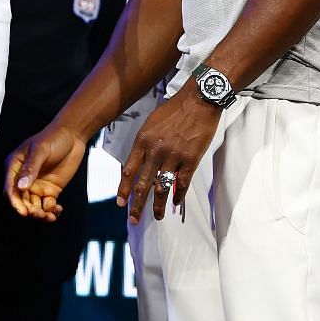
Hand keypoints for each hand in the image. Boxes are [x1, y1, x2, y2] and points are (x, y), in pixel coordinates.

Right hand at [6, 122, 86, 221]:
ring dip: (40, 214)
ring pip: (33, 206)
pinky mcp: (50, 190)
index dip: (15, 202)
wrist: (73, 136)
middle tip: (40, 214)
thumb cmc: (53, 138)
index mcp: (15, 167)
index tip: (23, 212)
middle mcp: (23, 179)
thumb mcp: (40, 151)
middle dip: (29, 210)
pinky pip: (47, 205)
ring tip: (50, 216)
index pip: (10, 188)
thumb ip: (31, 168)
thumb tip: (21, 187)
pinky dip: (51, 211)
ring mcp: (36, 185)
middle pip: (21, 200)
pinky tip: (58, 210)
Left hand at [119, 89, 219, 222]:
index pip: (129, 170)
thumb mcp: (150, 124)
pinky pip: (183, 183)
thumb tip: (138, 164)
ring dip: (159, 205)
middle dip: (137, 204)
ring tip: (157, 217)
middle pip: (144, 184)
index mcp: (143, 141)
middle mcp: (156, 151)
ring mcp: (174, 156)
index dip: (124, 189)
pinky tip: (176, 204)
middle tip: (133, 219)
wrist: (198, 101)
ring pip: (163, 187)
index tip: (121, 202)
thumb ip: (143, 144)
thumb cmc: (173, 110)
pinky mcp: (191, 160)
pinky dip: (179, 195)